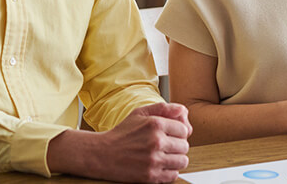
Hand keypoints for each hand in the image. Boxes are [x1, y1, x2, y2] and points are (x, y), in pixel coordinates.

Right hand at [48, 102, 191, 182]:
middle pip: (184, 146)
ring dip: (176, 159)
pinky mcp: (150, 176)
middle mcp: (156, 141)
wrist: (101, 154)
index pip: (184, 130)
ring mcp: (153, 160)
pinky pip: (173, 175)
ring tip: (165, 157)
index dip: (178, 133)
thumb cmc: (122, 133)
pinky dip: (170, 171)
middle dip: (178, 146)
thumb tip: (183, 110)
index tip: (170, 136)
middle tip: (167, 147)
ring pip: (182, 161)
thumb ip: (163, 108)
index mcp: (155, 124)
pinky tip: (160, 166)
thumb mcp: (140, 114)